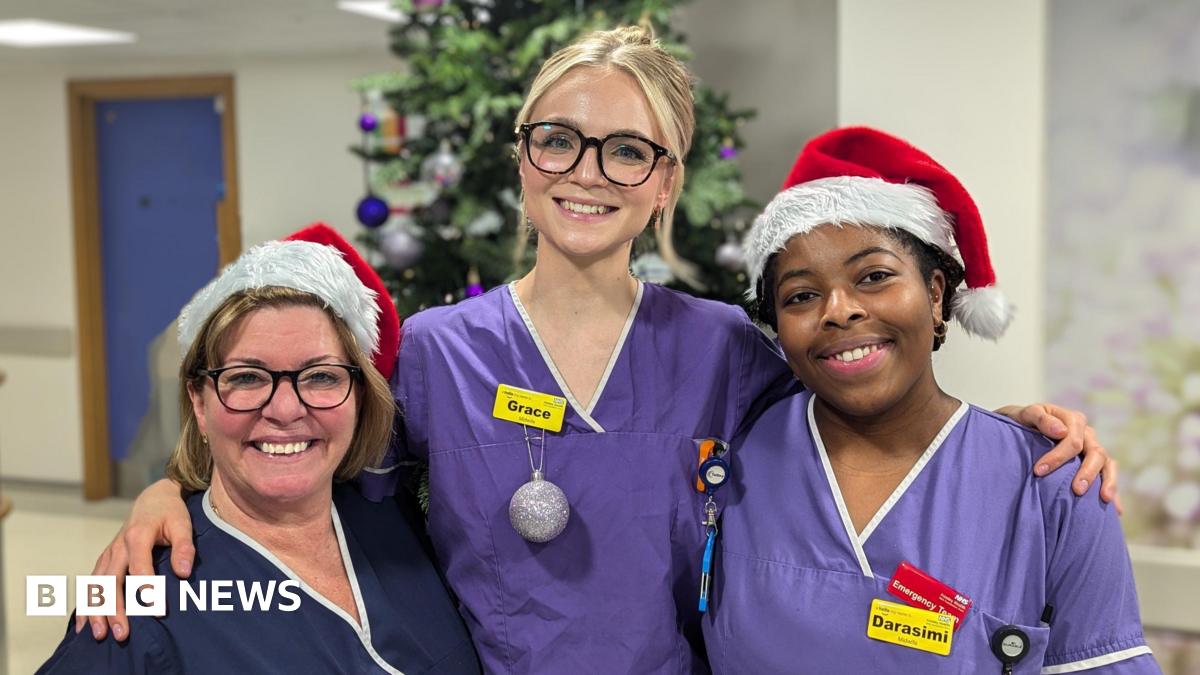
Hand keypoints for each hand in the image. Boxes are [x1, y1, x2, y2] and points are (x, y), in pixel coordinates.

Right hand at [75, 479, 194, 640]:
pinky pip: (91, 584)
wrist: (152, 499)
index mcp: (137, 536)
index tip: (157, 612)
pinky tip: (83, 626)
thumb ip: (184, 547)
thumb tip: (183, 572)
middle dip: (114, 610)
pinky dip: (86, 605)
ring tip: (100, 635)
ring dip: (95, 611)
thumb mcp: (182, 524)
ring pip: (96, 586)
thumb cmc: (170, 513)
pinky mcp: (106, 560)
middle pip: (111, 582)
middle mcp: (118, 547)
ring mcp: (109, 554)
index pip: (140, 567)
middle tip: (121, 634)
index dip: (147, 590)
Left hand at [996, 403, 1121, 512]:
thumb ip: (1041, 418)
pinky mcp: (1096, 463)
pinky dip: (1113, 491)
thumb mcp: (1027, 415)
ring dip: (1107, 481)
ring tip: (1104, 498)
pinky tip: (1116, 510)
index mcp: (1073, 421)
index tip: (1039, 472)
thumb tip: (1061, 432)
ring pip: (1108, 464)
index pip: (1072, 440)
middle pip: (1096, 453)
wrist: (1023, 426)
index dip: (1057, 456)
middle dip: (1087, 472)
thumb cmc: (1023, 421)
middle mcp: (1087, 434)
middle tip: (1077, 490)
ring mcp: (1093, 449)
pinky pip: (1109, 476)